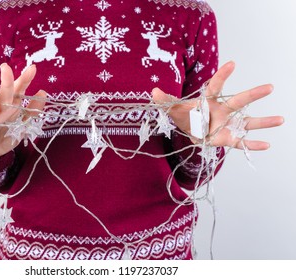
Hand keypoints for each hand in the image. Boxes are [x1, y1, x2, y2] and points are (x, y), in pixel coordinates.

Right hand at [0, 63, 45, 162]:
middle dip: (6, 82)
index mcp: (9, 108)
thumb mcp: (22, 125)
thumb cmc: (5, 135)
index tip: (33, 68)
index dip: (24, 81)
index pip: (18, 92)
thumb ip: (33, 110)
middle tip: (6, 67)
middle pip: (3, 97)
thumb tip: (43, 92)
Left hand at [152, 61, 283, 149]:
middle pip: (238, 102)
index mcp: (209, 101)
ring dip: (263, 121)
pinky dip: (253, 145)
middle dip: (252, 95)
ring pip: (247, 122)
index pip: (215, 87)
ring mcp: (228, 124)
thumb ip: (165, 101)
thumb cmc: (187, 117)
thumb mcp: (174, 110)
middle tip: (269, 87)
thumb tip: (153, 92)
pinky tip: (267, 145)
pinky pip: (242, 142)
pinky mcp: (228, 138)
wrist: (193, 131)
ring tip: (280, 119)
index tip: (232, 63)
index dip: (222, 76)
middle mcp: (222, 111)